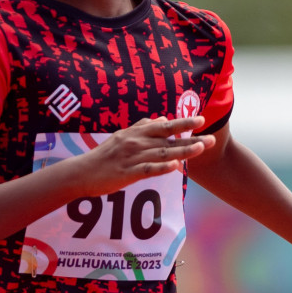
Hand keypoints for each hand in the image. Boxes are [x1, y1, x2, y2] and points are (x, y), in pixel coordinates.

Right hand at [78, 117, 214, 192]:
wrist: (80, 172)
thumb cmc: (102, 156)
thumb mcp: (121, 136)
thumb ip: (142, 127)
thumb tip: (163, 119)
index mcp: (135, 133)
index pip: (163, 126)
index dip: (183, 123)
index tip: (201, 119)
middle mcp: (135, 142)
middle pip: (167, 139)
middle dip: (190, 138)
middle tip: (211, 138)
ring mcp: (131, 158)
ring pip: (161, 153)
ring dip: (182, 151)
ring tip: (201, 149)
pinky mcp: (126, 173)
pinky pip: (147, 170)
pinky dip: (161, 167)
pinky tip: (175, 167)